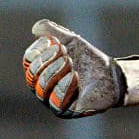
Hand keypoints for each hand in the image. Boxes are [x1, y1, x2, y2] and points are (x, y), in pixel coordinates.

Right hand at [23, 19, 138, 118]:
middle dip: (47, 60)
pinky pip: (56, 101)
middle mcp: (42, 86)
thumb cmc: (87, 58)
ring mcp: (51, 100)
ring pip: (41, 88)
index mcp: (40, 69)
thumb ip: (53, 31)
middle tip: (65, 52)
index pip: (28, 60)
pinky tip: (74, 76)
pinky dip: (64, 86)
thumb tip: (36, 28)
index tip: (55, 42)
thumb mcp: (70, 40)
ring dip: (55, 71)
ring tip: (71, 62)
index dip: (39, 49)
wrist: (109, 74)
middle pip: (32, 75)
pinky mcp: (64, 110)